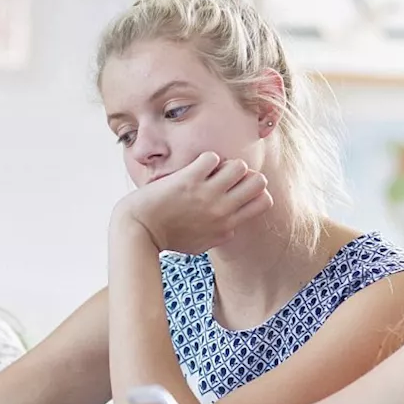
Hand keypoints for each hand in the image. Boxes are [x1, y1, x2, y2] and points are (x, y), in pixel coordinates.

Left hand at [113, 152, 272, 254]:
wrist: (139, 231)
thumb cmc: (168, 238)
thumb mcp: (200, 245)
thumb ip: (220, 236)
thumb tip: (231, 228)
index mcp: (227, 225)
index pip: (264, 201)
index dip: (256, 190)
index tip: (238, 189)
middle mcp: (222, 210)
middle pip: (258, 181)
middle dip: (246, 174)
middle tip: (226, 176)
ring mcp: (206, 194)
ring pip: (239, 166)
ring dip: (227, 163)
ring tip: (211, 169)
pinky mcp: (189, 180)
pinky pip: (211, 158)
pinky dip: (206, 158)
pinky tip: (195, 166)